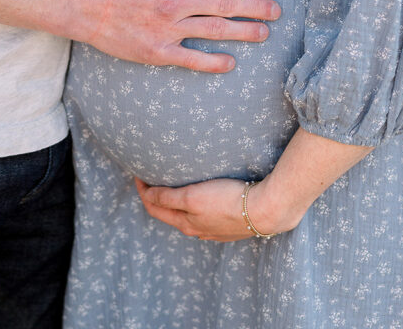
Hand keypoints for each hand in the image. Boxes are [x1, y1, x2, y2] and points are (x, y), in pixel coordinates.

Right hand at [74, 0, 279, 72]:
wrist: (82, 4)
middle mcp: (175, 3)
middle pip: (226, 5)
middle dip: (255, 7)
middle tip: (276, 11)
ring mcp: (168, 29)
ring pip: (215, 32)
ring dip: (244, 33)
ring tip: (264, 34)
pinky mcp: (158, 51)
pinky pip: (192, 59)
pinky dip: (214, 63)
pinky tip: (231, 63)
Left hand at [135, 175, 285, 241]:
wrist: (264, 210)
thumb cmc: (227, 200)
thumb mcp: (191, 197)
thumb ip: (167, 197)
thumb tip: (147, 194)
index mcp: (184, 222)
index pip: (153, 206)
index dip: (142, 190)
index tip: (138, 172)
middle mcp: (195, 229)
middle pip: (166, 212)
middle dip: (154, 196)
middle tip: (148, 177)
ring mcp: (211, 230)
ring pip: (183, 216)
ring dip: (172, 202)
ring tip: (170, 185)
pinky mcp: (226, 226)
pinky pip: (200, 218)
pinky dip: (189, 208)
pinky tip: (197, 199)